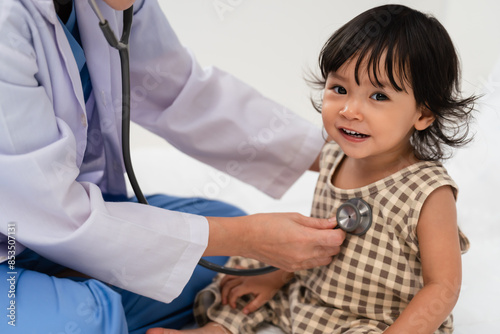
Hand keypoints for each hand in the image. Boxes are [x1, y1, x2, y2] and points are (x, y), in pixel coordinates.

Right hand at [205, 213, 345, 271]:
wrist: (247, 238)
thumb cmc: (267, 223)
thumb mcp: (294, 217)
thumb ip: (316, 222)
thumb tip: (333, 222)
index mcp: (305, 239)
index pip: (336, 240)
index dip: (340, 232)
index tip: (337, 226)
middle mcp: (304, 254)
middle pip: (334, 251)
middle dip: (334, 240)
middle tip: (327, 229)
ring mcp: (299, 264)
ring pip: (326, 260)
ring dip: (326, 250)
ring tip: (316, 238)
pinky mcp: (293, 268)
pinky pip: (313, 265)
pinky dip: (316, 256)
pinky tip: (307, 246)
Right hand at [220, 268, 292, 313]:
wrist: (275, 275)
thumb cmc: (270, 287)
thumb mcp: (263, 299)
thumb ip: (253, 306)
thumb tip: (244, 312)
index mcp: (247, 285)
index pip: (233, 293)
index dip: (231, 301)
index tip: (233, 307)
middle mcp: (243, 277)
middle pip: (227, 285)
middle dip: (224, 295)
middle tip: (224, 302)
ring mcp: (243, 272)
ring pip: (227, 276)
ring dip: (222, 284)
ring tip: (222, 292)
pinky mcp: (244, 269)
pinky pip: (233, 270)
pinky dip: (228, 275)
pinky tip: (229, 280)